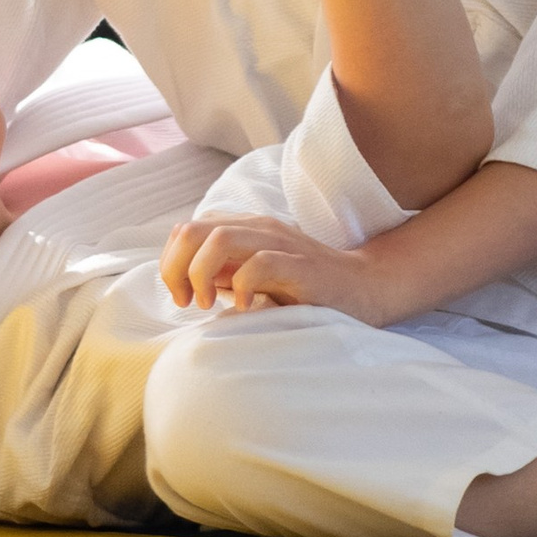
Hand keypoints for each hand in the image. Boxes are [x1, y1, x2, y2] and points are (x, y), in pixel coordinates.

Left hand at [161, 210, 386, 322]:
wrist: (365, 288)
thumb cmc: (307, 289)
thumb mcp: (255, 279)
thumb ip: (222, 274)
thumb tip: (184, 283)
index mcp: (243, 229)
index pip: (185, 229)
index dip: (171, 263)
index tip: (181, 298)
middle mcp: (258, 229)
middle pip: (192, 229)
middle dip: (177, 268)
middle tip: (188, 301)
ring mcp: (280, 243)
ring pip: (219, 238)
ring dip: (202, 273)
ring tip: (209, 304)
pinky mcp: (300, 265)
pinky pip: (259, 264)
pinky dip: (242, 286)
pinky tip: (246, 307)